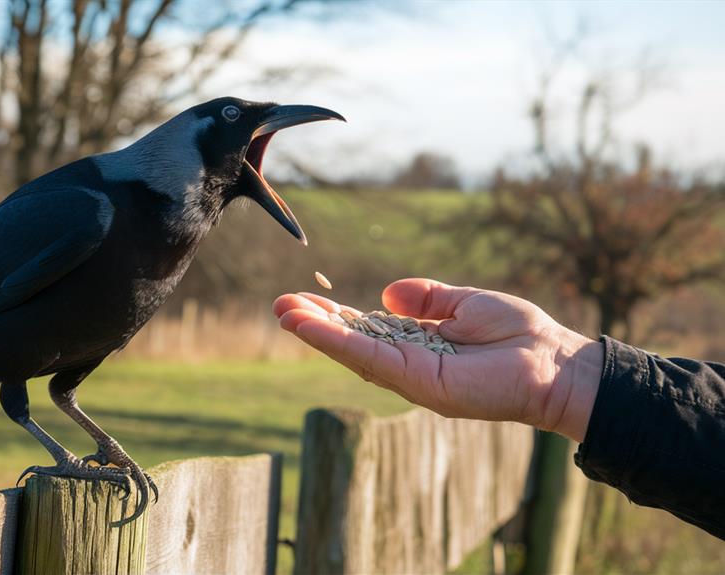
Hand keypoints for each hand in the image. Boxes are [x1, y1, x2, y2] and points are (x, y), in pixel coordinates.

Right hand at [273, 278, 602, 441]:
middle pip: (351, 342)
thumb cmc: (519, 334)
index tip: (303, 298)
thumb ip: (426, 297)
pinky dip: (339, 344)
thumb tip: (387, 293)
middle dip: (314, 324)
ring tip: (284, 312)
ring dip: (316, 333)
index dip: (334, 315)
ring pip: (353, 352)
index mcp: (418, 343)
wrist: (554, 362)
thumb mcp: (465, 302)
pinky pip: (372, 360)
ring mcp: (411, 376)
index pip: (365, 329)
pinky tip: (313, 326)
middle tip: (279, 304)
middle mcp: (408, 362)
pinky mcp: (420, 384)